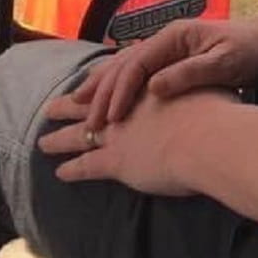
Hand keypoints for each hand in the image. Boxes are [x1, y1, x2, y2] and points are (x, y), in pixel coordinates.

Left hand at [38, 87, 238, 192]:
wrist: (206, 137)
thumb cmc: (214, 110)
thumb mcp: (205, 87)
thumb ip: (195, 85)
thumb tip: (201, 84)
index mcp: (147, 88)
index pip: (117, 84)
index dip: (101, 85)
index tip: (88, 84)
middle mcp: (128, 109)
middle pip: (91, 106)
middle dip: (70, 107)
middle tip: (51, 106)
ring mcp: (119, 136)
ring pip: (80, 136)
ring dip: (60, 138)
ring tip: (42, 142)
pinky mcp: (117, 163)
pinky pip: (87, 166)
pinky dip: (72, 169)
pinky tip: (60, 173)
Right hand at [50, 14, 257, 136]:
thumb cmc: (250, 51)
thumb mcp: (225, 63)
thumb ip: (190, 73)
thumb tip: (154, 87)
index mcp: (175, 37)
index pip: (136, 64)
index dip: (120, 92)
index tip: (109, 118)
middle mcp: (166, 38)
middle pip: (123, 64)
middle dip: (101, 92)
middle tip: (85, 122)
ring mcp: (167, 46)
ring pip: (124, 65)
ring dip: (101, 85)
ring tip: (78, 106)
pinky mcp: (172, 58)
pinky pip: (136, 70)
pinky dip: (117, 83)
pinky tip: (106, 97)